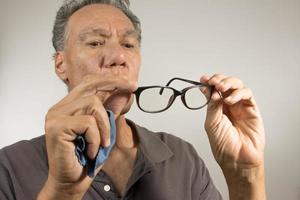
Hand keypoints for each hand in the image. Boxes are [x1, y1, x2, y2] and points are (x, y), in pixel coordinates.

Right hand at [38, 74, 136, 199]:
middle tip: (132, 88)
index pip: (89, 83)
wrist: (71, 183)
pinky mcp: (57, 127)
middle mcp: (59, 108)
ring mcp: (55, 116)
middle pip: (90, 85)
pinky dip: (96, 138)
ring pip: (93, 103)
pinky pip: (88, 122)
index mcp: (68, 107)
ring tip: (102, 144)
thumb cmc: (86, 158)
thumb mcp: (104, 131)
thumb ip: (111, 112)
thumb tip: (125, 93)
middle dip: (114, 84)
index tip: (130, 83)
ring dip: (105, 126)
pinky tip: (92, 150)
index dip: (110, 80)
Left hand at [200, 74, 264, 169]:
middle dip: (218, 79)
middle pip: (225, 83)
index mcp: (217, 107)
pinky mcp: (252, 109)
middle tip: (213, 82)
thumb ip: (211, 106)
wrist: (237, 159)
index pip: (214, 89)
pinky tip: (229, 100)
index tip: (203, 79)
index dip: (209, 82)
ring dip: (228, 83)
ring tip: (220, 88)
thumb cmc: (223, 145)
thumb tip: (208, 89)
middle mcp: (229, 104)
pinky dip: (238, 93)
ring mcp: (240, 106)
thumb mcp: (211, 123)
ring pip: (237, 85)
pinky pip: (247, 94)